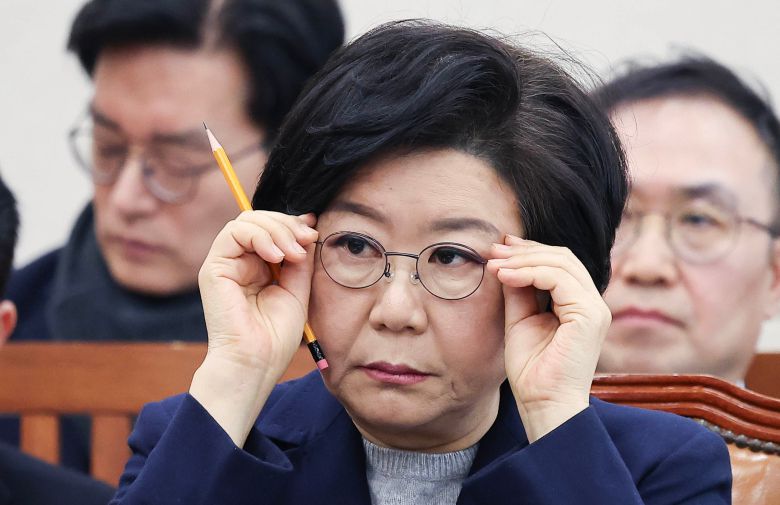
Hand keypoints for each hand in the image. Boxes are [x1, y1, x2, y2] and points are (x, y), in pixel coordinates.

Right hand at [190, 210, 317, 444]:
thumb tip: (307, 227)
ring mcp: (226, 264)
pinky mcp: (214, 268)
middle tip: (308, 239)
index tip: (314, 230)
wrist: (256, 362)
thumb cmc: (276, 335)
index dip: (292, 224)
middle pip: (260, 220)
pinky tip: (277, 256)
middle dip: (287, 225)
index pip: (272, 230)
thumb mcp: (298, 288)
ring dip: (277, 230)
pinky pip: (233, 233)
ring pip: (247, 222)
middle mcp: (240, 262)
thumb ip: (300, 258)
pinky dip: (259, 237)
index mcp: (259, 267)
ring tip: (293, 253)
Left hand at [487, 235, 610, 442]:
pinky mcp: (589, 316)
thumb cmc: (532, 370)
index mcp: (579, 304)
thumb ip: (517, 291)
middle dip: (524, 250)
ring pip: (561, 263)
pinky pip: (559, 279)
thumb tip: (504, 261)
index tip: (498, 249)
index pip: (559, 263)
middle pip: (562, 257)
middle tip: (493, 250)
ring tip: (494, 264)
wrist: (542, 404)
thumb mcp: (519, 320)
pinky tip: (504, 276)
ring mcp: (594, 309)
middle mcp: (592, 304)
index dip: (529, 251)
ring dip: (522, 259)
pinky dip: (529, 272)